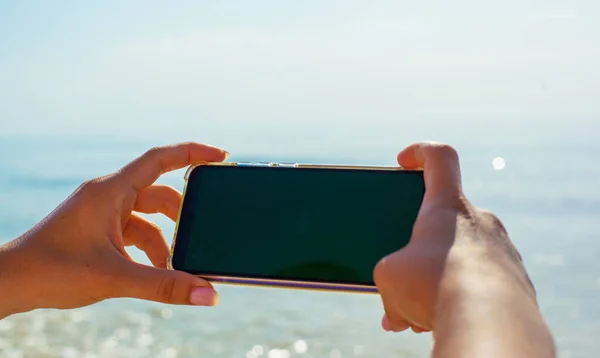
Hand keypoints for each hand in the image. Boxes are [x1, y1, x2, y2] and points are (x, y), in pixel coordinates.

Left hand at [0, 142, 228, 317]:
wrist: (9, 283)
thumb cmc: (52, 271)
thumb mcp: (116, 277)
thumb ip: (165, 285)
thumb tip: (208, 295)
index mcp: (111, 191)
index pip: (160, 159)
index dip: (193, 153)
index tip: (221, 157)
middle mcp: (108, 195)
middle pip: (159, 192)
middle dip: (182, 214)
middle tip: (204, 230)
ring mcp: (102, 212)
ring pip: (147, 216)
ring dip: (165, 239)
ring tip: (178, 265)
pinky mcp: (98, 228)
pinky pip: (134, 230)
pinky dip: (149, 248)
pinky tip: (154, 270)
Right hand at [374, 142, 535, 332]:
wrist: (491, 325)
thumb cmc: (433, 287)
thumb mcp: (390, 278)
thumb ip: (390, 284)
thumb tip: (393, 316)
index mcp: (447, 206)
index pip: (440, 158)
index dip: (420, 153)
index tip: (403, 162)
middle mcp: (481, 221)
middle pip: (447, 218)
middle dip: (422, 245)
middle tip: (404, 271)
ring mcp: (504, 251)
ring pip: (466, 256)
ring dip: (442, 276)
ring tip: (419, 309)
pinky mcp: (518, 283)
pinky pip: (485, 284)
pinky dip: (463, 298)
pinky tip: (444, 321)